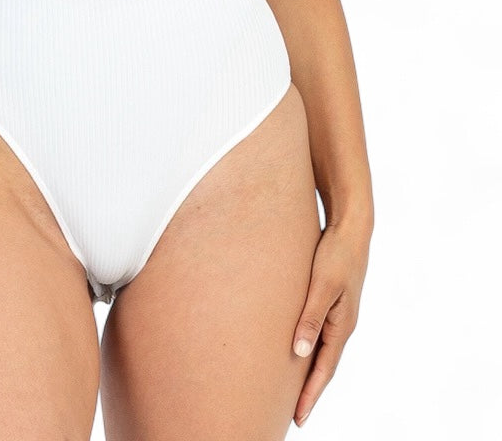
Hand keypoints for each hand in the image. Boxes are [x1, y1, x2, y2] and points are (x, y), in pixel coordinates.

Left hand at [291, 217, 371, 426]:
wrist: (351, 226)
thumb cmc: (336, 253)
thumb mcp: (323, 285)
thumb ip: (310, 317)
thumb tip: (298, 353)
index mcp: (341, 325)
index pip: (324, 370)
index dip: (310, 394)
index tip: (298, 418)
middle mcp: (341, 324)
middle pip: (323, 366)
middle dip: (309, 391)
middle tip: (294, 416)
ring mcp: (337, 313)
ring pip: (321, 350)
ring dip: (308, 371)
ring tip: (293, 390)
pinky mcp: (330, 300)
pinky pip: (318, 332)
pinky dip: (308, 348)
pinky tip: (297, 350)